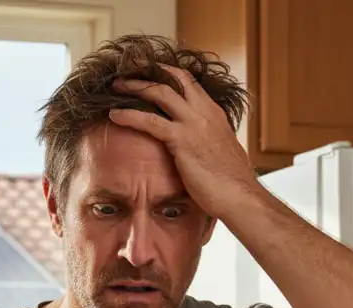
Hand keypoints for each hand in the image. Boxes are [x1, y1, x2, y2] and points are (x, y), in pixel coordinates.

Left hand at [108, 65, 259, 218]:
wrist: (238, 195)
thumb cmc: (230, 182)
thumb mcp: (219, 154)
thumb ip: (206, 143)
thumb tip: (197, 149)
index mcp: (214, 113)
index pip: (189, 82)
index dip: (168, 73)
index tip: (150, 71)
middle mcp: (205, 111)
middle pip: (174, 79)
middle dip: (149, 71)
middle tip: (129, 68)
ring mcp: (194, 123)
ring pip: (160, 93)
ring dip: (135, 86)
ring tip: (116, 84)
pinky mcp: (182, 140)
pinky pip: (150, 121)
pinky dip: (129, 115)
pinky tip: (114, 115)